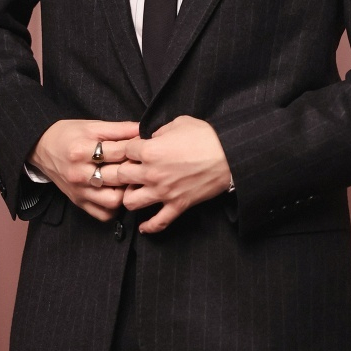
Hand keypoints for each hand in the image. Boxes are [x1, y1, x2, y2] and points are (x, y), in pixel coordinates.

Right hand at [27, 118, 139, 222]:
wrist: (41, 148)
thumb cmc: (68, 134)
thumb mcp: (92, 126)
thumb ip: (119, 129)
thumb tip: (143, 129)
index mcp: (82, 151)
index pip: (119, 152)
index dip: (137, 149)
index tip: (145, 147)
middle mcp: (80, 174)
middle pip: (118, 177)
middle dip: (135, 170)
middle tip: (143, 165)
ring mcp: (79, 191)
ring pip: (113, 200)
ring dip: (126, 192)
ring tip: (130, 181)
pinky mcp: (79, 202)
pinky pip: (103, 214)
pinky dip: (114, 207)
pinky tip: (117, 193)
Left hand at [102, 115, 231, 234]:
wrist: (230, 156)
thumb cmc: (207, 137)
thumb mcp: (180, 123)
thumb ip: (160, 130)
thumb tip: (153, 137)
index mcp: (150, 150)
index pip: (124, 150)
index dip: (128, 148)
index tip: (134, 148)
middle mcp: (152, 173)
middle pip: (120, 176)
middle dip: (121, 171)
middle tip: (128, 169)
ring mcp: (164, 192)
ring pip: (130, 201)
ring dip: (129, 196)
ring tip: (134, 191)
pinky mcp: (177, 205)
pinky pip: (158, 222)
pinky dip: (149, 227)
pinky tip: (143, 226)